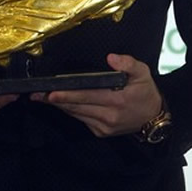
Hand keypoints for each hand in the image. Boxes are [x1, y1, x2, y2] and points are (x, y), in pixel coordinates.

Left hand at [30, 54, 161, 137]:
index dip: (68, 95)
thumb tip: (111, 58)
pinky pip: (81, 119)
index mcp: (118, 100)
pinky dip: (70, 111)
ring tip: (42, 97)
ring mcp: (104, 127)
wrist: (154, 117)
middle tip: (37, 94)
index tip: (52, 92)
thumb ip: (128, 63)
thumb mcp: (143, 72)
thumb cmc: (146, 92)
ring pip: (76, 114)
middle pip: (77, 107)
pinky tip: (60, 103)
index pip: (88, 96)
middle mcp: (109, 116)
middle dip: (56, 100)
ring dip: (59, 106)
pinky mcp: (101, 132)